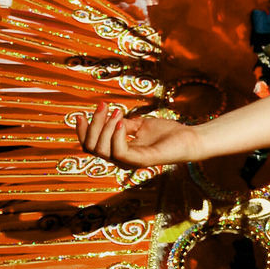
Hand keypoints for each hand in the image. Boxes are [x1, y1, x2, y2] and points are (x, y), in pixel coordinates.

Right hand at [76, 102, 198, 168]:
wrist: (189, 138)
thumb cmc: (167, 132)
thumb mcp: (140, 124)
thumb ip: (123, 124)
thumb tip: (109, 119)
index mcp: (118, 152)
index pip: (90, 146)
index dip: (82, 132)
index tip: (80, 114)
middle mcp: (121, 160)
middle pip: (91, 147)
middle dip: (93, 125)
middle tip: (103, 106)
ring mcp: (130, 162)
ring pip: (101, 150)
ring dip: (104, 128)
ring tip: (116, 112)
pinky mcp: (142, 160)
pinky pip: (119, 152)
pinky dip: (116, 136)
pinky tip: (121, 122)